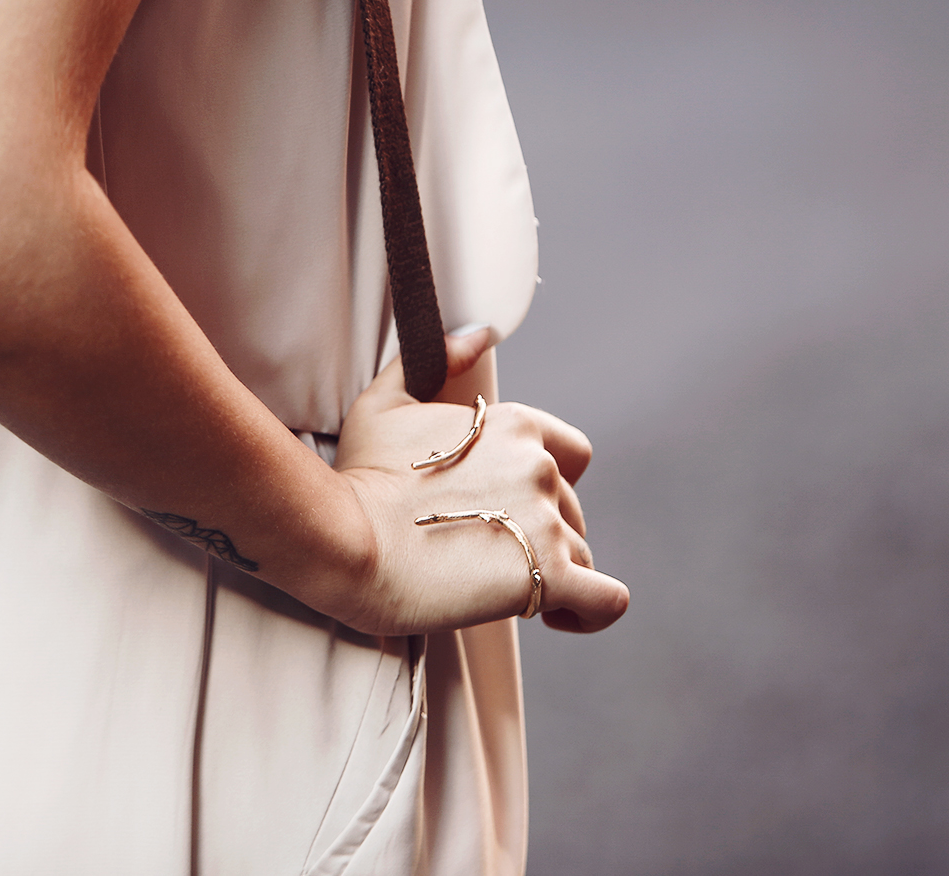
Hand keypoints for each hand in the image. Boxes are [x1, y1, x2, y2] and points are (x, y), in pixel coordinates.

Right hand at [323, 330, 630, 635]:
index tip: (506, 509)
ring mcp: (546, 520)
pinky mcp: (549, 574)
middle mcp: (538, 466)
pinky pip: (606, 600)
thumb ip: (435, 360)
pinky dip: (590, 612)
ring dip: (549, 572)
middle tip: (481, 554)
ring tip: (495, 588)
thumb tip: (479, 332)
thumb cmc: (357, 478)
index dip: (546, 486)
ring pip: (580, 553)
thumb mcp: (386, 404)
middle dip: (536, 533)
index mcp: (512, 425)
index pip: (569, 455)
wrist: (343, 539)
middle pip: (570, 509)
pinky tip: (555, 616)